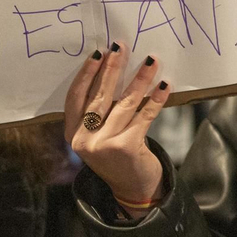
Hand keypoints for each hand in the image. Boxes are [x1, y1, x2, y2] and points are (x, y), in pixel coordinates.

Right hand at [65, 47, 171, 206]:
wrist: (132, 189)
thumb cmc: (116, 154)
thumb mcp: (98, 135)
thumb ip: (99, 111)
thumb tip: (114, 70)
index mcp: (73, 133)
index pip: (75, 97)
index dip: (86, 74)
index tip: (98, 53)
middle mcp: (84, 140)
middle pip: (99, 96)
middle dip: (112, 68)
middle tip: (121, 47)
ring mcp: (104, 145)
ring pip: (124, 103)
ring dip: (139, 79)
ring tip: (150, 61)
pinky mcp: (126, 147)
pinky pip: (144, 115)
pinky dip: (155, 99)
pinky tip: (163, 86)